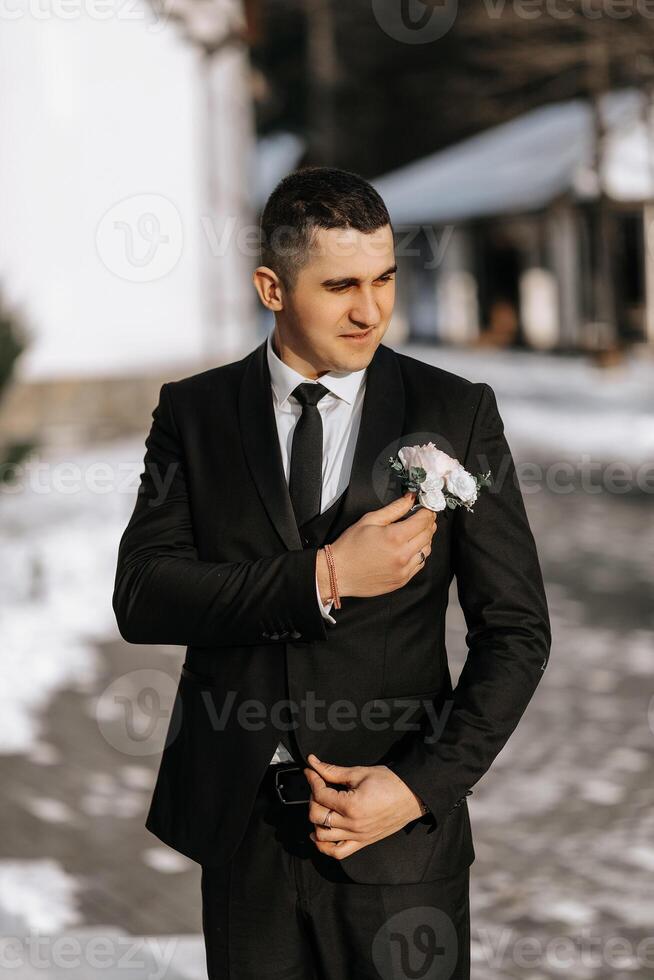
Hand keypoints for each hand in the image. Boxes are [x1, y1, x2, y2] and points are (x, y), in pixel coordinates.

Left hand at [303, 753, 425, 859]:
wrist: (412, 796)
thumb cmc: (390, 782)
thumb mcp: (360, 772)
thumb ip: (333, 771)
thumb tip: (313, 763)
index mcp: (352, 805)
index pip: (321, 794)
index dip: (313, 779)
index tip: (311, 771)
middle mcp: (352, 824)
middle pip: (317, 815)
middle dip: (313, 798)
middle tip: (319, 786)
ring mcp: (357, 836)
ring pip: (322, 836)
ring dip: (316, 820)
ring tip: (322, 806)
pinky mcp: (362, 842)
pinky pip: (338, 852)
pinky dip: (324, 846)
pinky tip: (320, 833)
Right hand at [316, 492, 436, 600]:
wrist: (338, 573)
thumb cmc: (350, 546)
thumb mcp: (370, 520)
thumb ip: (394, 509)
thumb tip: (410, 498)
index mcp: (395, 537)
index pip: (423, 521)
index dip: (427, 512)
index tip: (425, 509)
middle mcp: (403, 555)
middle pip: (428, 535)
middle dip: (428, 524)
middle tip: (422, 518)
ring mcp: (404, 570)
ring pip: (427, 550)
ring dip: (425, 540)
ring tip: (415, 534)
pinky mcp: (402, 580)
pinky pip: (419, 565)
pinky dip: (418, 555)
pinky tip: (409, 550)